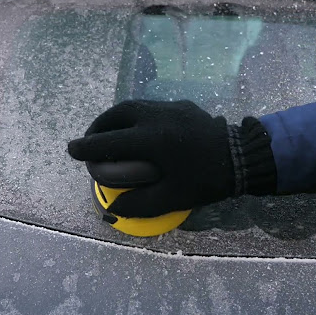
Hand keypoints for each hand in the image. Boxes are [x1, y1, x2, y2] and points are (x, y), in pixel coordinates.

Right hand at [68, 100, 274, 217]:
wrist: (244, 157)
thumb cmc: (207, 180)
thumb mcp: (173, 198)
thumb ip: (139, 204)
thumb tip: (113, 208)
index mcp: (151, 140)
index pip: (109, 141)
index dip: (87, 147)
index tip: (71, 150)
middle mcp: (156, 117)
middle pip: (117, 114)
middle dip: (98, 126)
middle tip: (90, 140)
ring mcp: (171, 108)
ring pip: (134, 106)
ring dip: (116, 118)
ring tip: (109, 132)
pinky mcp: (183, 106)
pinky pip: (151, 107)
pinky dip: (136, 115)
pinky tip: (139, 129)